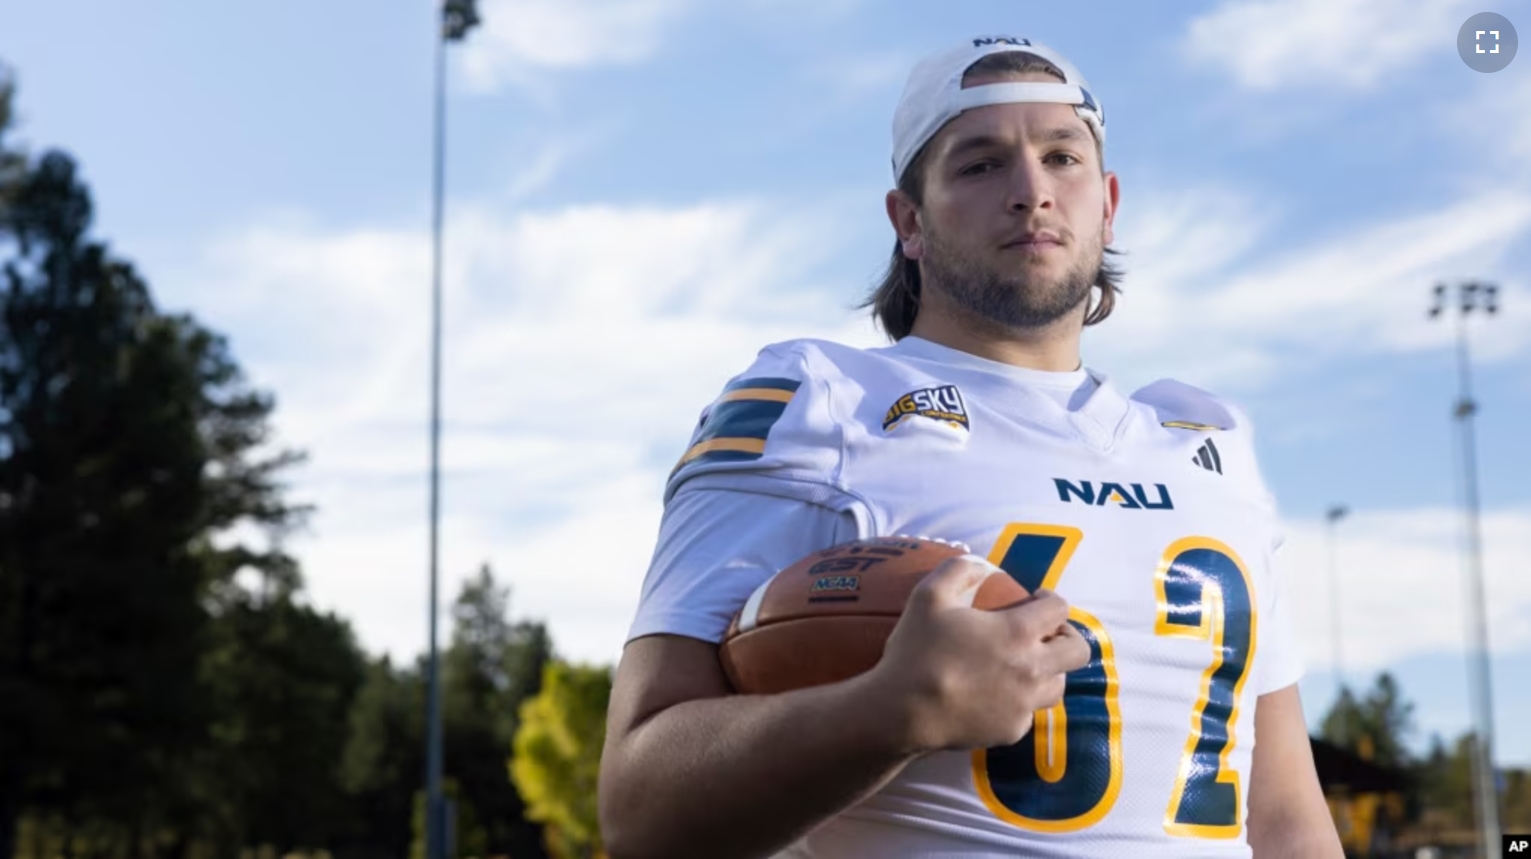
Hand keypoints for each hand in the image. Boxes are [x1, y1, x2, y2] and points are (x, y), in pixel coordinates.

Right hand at [867, 554, 1089, 753]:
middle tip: (1044, 633)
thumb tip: (982, 564)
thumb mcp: (927, 596)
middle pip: (1078, 652)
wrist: (902, 712)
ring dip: (1049, 670)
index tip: (1036, 599)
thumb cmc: (916, 651)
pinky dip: (1021, 700)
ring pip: (1058, 685)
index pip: (1059, 609)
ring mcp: (1024, 704)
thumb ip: (958, 570)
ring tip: (1025, 665)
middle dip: (1067, 636)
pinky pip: (1029, 712)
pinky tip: (997, 695)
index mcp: (1017, 632)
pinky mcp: (1012, 731)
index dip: (1051, 599)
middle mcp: (1032, 669)